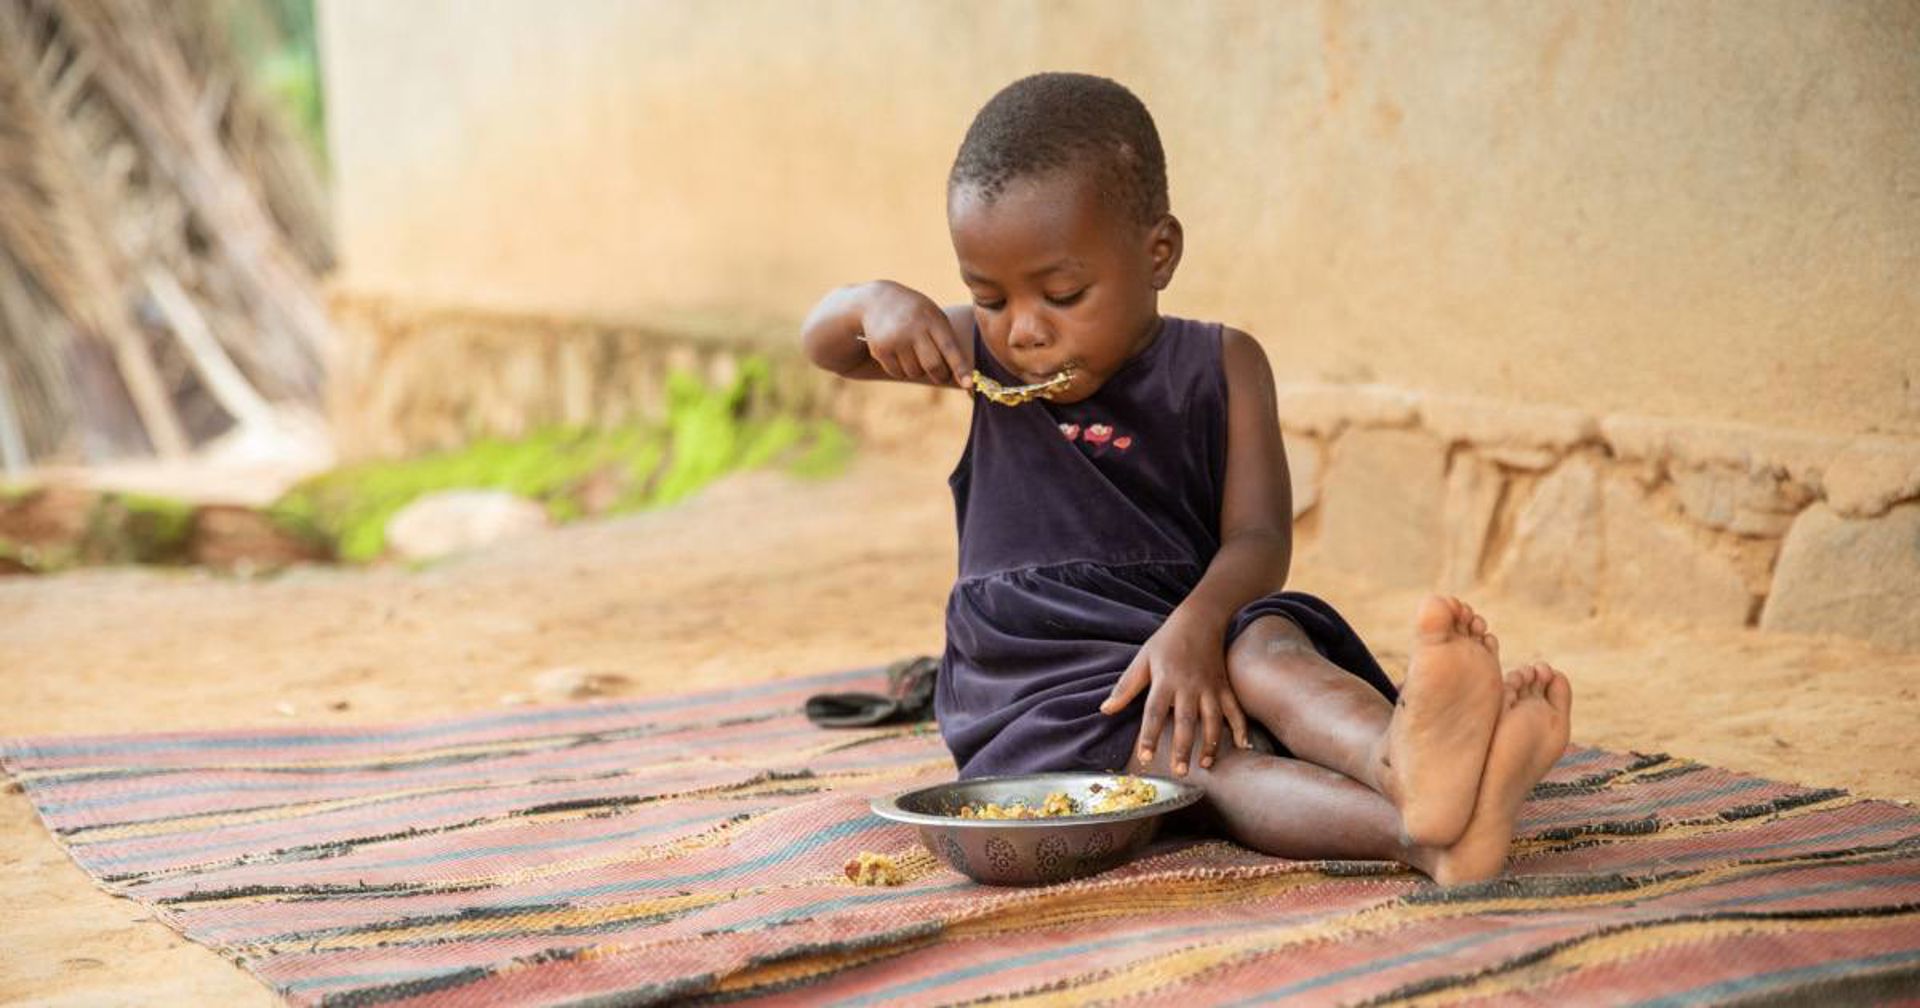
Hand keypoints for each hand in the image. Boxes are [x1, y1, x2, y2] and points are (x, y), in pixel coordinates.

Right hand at [856, 281, 970, 387]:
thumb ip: (947, 341)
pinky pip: (897, 373)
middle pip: (933, 366)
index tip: (968, 384)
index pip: (950, 348)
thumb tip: (962, 377)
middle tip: (940, 374)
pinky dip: (901, 370)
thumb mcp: (933, 316)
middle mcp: (914, 328)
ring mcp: (896, 339)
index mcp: (933, 319)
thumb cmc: (916, 313)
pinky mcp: (880, 349)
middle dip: (940, 375)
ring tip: (914, 354)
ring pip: (914, 372)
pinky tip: (898, 354)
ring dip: (918, 371)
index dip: (960, 368)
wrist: (878, 300)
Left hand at [1098, 611, 1251, 775]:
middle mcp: (1189, 686)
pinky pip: (1235, 709)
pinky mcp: (1225, 686)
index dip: (1149, 736)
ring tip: (1206, 765)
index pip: (1154, 712)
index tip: (1145, 758)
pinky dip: (1241, 727)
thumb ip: (1125, 687)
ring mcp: (1210, 687)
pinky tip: (1243, 746)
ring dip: (1211, 743)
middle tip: (1179, 772)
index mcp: (1165, 680)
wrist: (1200, 619)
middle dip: (1183, 747)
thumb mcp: (1142, 660)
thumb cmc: (1166, 642)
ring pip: (1212, 719)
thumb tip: (1105, 710)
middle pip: (1186, 720)